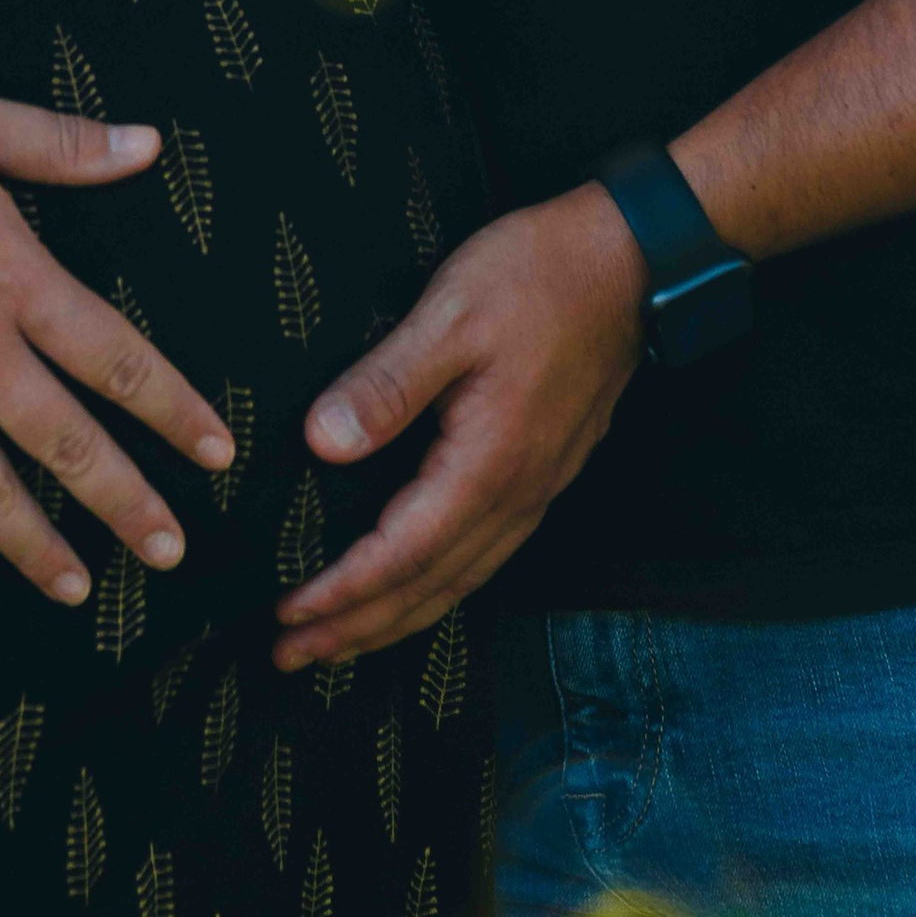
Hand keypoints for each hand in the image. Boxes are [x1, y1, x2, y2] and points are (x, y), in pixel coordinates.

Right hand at [0, 77, 233, 607]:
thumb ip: (63, 144)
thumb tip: (149, 143)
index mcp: (12, 280)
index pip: (118, 360)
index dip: (175, 410)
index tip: (217, 453)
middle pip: (68, 445)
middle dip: (128, 504)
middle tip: (172, 552)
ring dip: (36, 546)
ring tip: (77, 591)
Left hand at [275, 184, 641, 667]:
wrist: (629, 260)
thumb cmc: (539, 275)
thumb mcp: (450, 315)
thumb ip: (386, 385)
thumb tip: (321, 445)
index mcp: (488, 464)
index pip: (401, 556)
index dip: (341, 592)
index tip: (285, 614)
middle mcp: (516, 495)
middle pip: (427, 590)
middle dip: (356, 631)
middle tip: (289, 656)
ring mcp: (535, 489)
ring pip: (458, 582)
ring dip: (393, 620)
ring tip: (338, 641)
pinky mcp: (542, 473)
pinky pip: (482, 558)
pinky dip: (436, 589)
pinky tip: (414, 589)